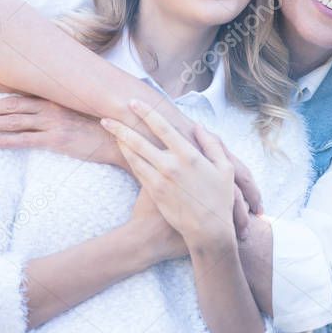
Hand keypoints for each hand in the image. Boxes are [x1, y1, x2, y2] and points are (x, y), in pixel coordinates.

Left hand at [0, 78, 123, 165]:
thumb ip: (61, 99)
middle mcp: (50, 106)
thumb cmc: (99, 121)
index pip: (20, 88)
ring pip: (12, 121)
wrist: (120, 136)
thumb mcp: (79, 104)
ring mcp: (53, 122)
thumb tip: (44, 100)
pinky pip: (26, 140)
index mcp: (54, 95)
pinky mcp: (57, 140)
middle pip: (10, 105)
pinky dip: (6, 140)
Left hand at [101, 99, 237, 248]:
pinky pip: (136, 170)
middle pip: (139, 140)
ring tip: (108, 129)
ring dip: (120, 140)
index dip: (146, 113)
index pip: (163, 128)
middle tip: (106, 116)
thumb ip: (212, 145)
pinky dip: (127, 156)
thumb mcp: (225, 169)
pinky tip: (121, 148)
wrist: (207, 230)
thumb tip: (198, 126)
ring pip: (134, 155)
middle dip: (121, 126)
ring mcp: (160, 180)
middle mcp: (171, 165)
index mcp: (190, 155)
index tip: (134, 102)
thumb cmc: (220, 199)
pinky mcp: (153, 192)